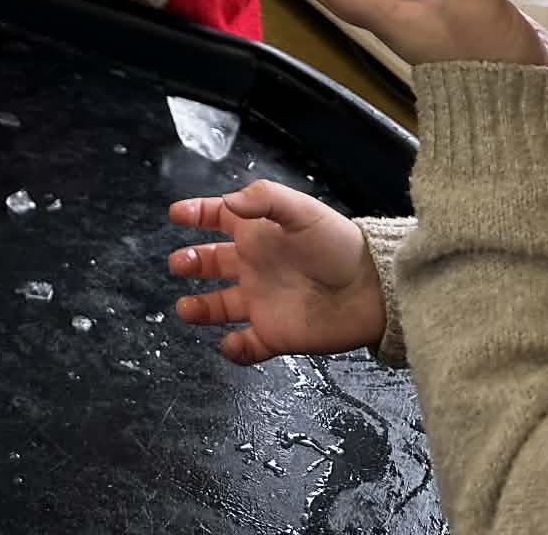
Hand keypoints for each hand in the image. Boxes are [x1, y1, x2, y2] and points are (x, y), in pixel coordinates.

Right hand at [168, 180, 386, 364]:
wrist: (371, 291)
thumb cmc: (336, 244)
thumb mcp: (301, 210)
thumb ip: (263, 199)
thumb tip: (226, 202)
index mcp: (259, 234)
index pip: (219, 218)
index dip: (197, 213)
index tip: (177, 214)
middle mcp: (255, 266)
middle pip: (213, 263)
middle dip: (191, 262)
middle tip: (179, 263)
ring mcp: (262, 301)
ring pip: (221, 306)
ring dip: (200, 308)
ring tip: (184, 308)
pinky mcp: (274, 334)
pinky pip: (247, 346)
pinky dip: (234, 349)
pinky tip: (227, 344)